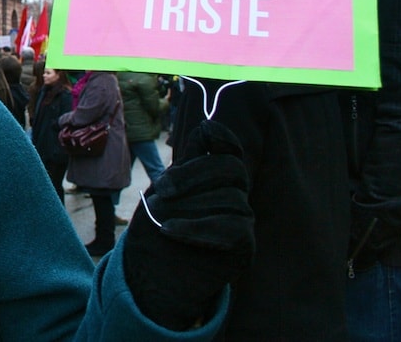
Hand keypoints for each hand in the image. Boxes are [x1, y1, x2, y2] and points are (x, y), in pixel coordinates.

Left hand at [123, 119, 254, 329]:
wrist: (155, 273)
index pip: (227, 146)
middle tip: (163, 190)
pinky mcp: (244, 244)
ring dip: (188, 206)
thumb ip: (183, 165)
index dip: (221, 135)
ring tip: (162, 219)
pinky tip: (170, 230)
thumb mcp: (162, 190)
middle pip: (230, 167)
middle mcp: (234, 191)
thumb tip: (204, 128)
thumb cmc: (156, 225)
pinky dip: (195, 228)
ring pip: (228, 198)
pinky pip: (230, 228)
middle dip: (193, 174)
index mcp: (213, 173)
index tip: (205, 132)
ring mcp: (243, 217)